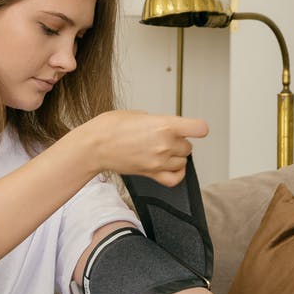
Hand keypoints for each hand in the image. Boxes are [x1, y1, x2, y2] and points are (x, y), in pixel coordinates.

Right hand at [75, 110, 208, 185]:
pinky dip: (177, 174)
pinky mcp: (151, 173)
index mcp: (164, 125)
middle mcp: (164, 144)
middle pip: (188, 147)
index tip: (195, 129)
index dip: (198, 128)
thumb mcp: (138, 114)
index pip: (198, 128)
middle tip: (165, 139)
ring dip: (176, 157)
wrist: (95, 146)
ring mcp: (158, 161)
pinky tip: (172, 168)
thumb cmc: (109, 127)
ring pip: (183, 162)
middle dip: (180, 142)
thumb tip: (164, 126)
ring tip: (163, 152)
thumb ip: (157, 121)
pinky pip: (175, 179)